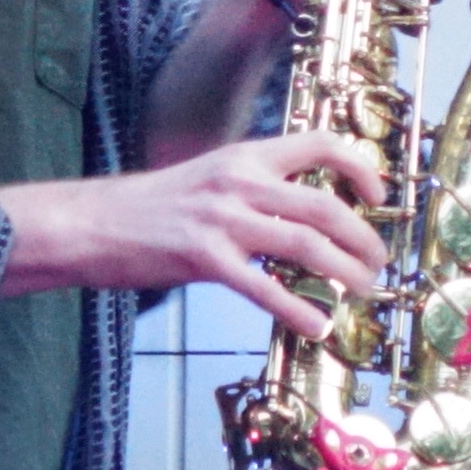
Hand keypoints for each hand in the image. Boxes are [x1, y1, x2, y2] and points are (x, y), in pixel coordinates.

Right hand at [0, 136, 388, 335]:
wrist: (91, 223)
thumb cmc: (148, 207)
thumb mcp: (208, 178)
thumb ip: (254, 189)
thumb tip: (303, 215)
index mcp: (245, 156)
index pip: (321, 144)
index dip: (361, 168)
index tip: (379, 196)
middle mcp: (240, 181)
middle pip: (326, 206)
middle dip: (364, 239)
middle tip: (378, 262)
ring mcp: (223, 219)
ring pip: (306, 246)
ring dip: (345, 272)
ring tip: (362, 291)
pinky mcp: (204, 258)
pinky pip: (266, 288)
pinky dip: (299, 310)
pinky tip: (317, 325)